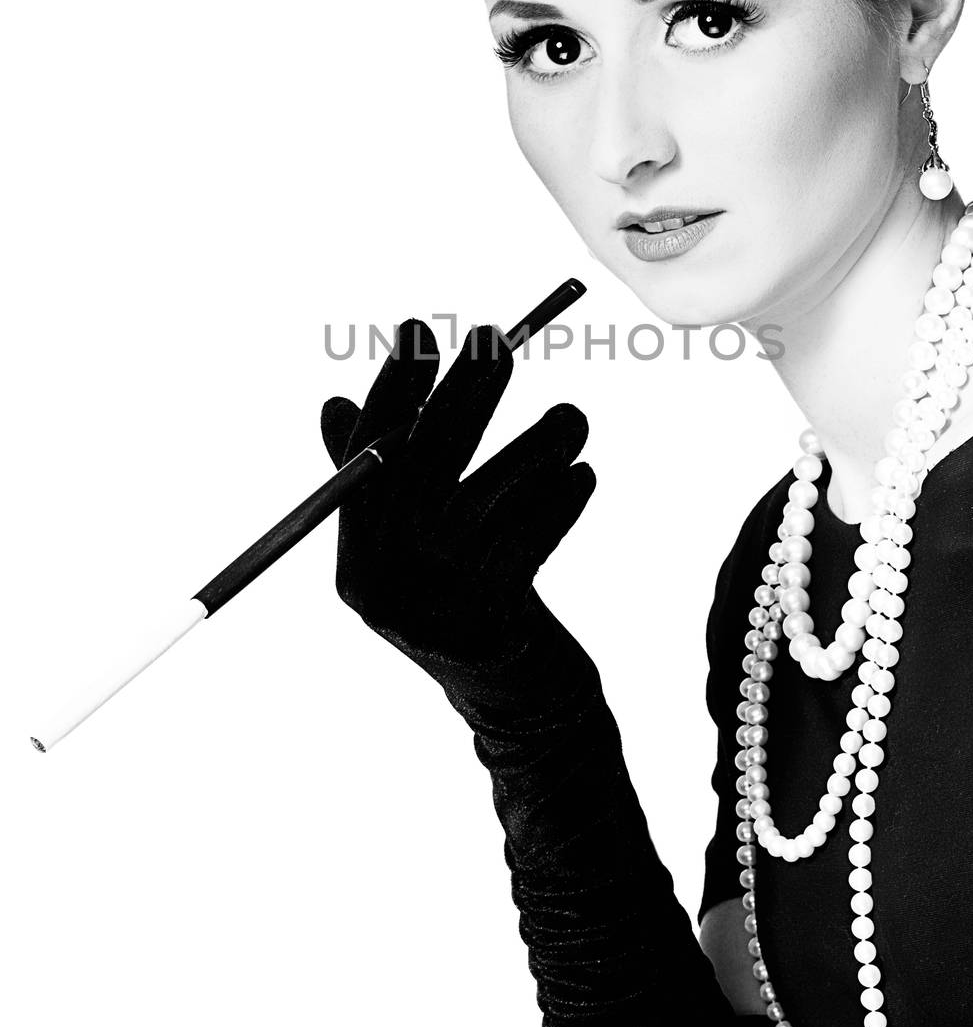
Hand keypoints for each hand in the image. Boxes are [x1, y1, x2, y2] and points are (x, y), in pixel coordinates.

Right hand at [319, 318, 596, 689]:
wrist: (513, 698)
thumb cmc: (461, 597)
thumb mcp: (414, 546)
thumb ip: (378, 483)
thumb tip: (334, 405)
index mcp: (356, 559)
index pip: (369, 456)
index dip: (394, 389)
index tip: (418, 329)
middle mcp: (385, 581)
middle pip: (424, 465)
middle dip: (462, 394)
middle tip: (497, 340)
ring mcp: (437, 603)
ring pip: (488, 499)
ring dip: (535, 448)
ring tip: (574, 417)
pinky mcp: (493, 622)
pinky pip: (531, 540)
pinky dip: (561, 503)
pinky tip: (584, 476)